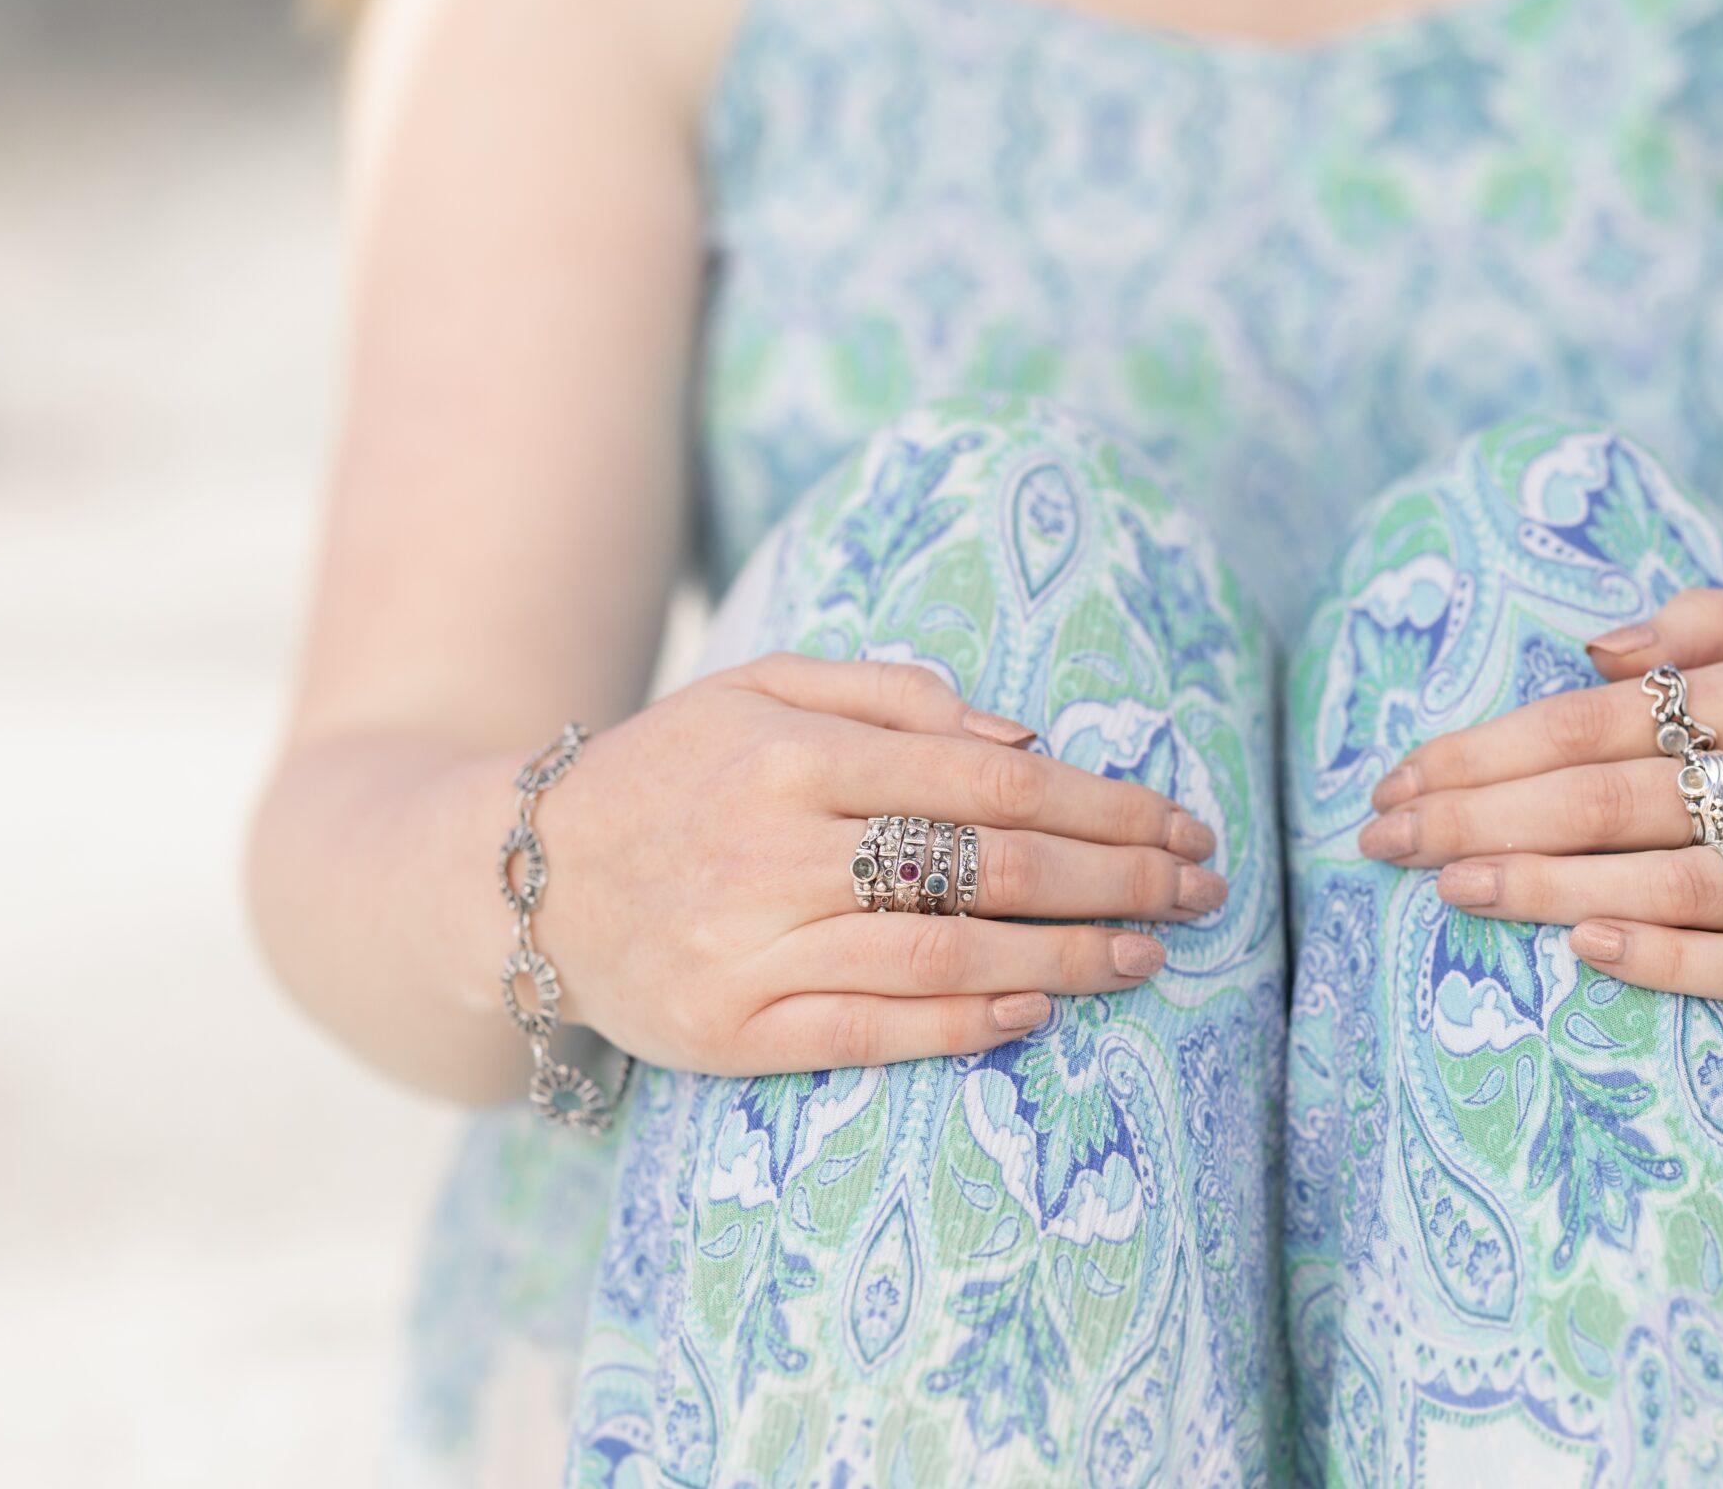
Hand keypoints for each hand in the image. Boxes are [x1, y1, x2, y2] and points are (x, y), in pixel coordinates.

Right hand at [535, 654, 1224, 1072]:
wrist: (522, 883)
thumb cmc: (672, 773)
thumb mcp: (763, 689)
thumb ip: (893, 696)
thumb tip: (1027, 737)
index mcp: (793, 752)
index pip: (990, 781)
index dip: (1105, 805)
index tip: (1182, 824)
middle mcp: (775, 847)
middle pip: (988, 866)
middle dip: (1117, 879)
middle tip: (1201, 889)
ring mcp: (752, 947)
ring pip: (946, 956)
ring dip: (1068, 960)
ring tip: (1149, 956)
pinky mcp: (732, 1033)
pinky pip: (873, 1032)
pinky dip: (966, 1028)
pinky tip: (1040, 1014)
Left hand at [1357, 590, 1722, 1018]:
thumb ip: (1710, 625)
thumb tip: (1586, 645)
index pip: (1604, 718)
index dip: (1491, 748)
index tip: (1401, 775)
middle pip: (1613, 795)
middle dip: (1481, 815)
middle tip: (1380, 838)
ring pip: (1666, 879)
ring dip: (1542, 884)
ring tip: (1445, 887)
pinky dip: (1668, 958)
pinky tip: (1585, 950)